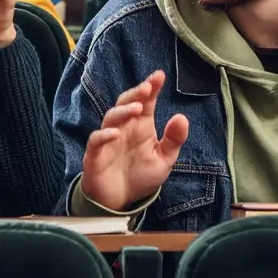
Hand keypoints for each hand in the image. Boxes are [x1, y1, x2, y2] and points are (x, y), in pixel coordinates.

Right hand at [81, 70, 188, 212]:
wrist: (120, 201)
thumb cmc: (141, 175)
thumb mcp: (164, 159)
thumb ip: (174, 140)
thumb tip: (181, 117)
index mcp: (141, 125)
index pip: (147, 102)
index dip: (152, 87)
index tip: (160, 75)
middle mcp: (124, 127)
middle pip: (126, 103)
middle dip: (136, 93)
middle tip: (147, 87)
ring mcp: (108, 139)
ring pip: (111, 117)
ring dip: (123, 110)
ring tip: (136, 108)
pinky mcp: (95, 154)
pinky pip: (96, 141)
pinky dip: (104, 135)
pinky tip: (115, 133)